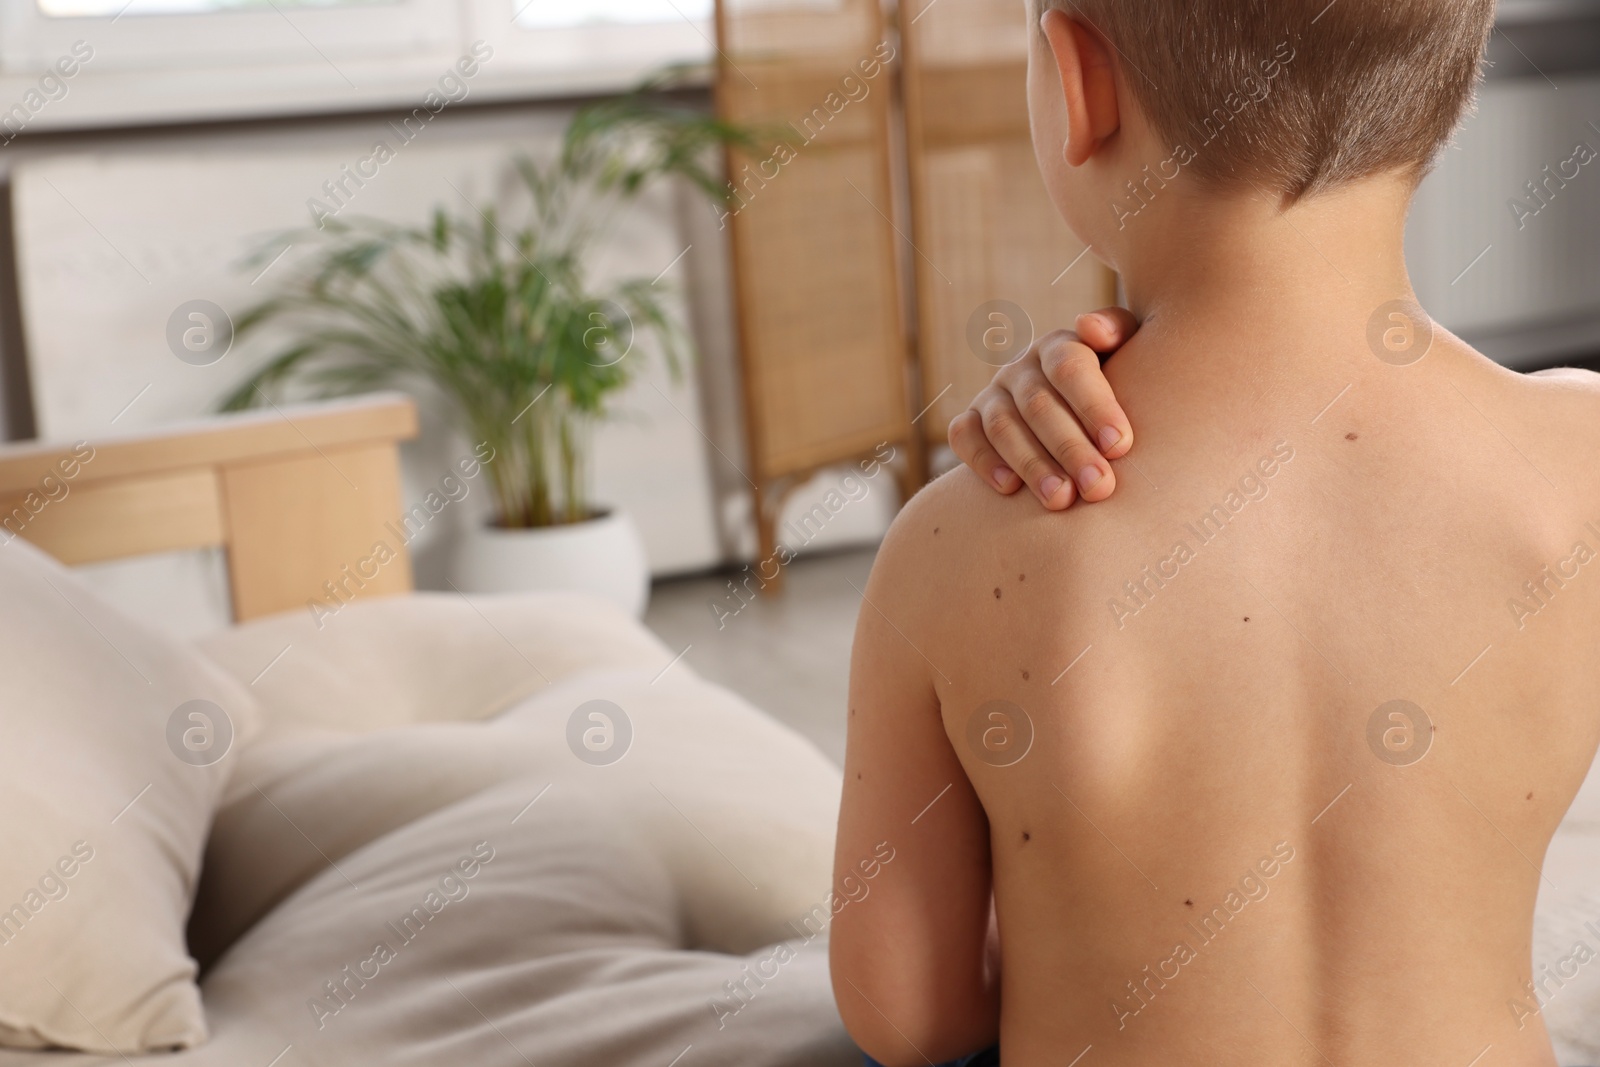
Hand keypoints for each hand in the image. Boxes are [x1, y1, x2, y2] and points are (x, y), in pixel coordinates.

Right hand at [948, 307, 1137, 509]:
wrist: (1081, 420)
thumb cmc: (1117, 389)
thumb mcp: (1127, 355)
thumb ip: (1116, 331)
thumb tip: (1091, 328)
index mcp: (1058, 347)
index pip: (1069, 367)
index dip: (1094, 405)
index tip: (1120, 445)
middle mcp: (1020, 368)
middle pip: (1038, 405)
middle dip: (1070, 449)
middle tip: (1098, 486)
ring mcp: (991, 396)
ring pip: (1002, 427)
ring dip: (1032, 465)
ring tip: (1061, 500)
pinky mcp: (968, 424)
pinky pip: (964, 438)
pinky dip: (983, 462)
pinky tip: (1010, 489)